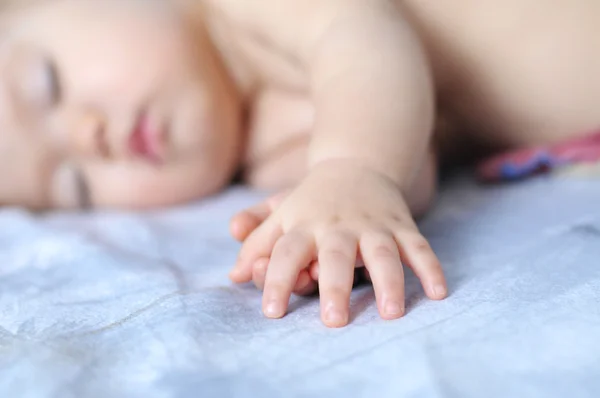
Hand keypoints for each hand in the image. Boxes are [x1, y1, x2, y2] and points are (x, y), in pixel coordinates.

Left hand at [230, 160, 446, 327]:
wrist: (357, 162)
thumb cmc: (313, 199)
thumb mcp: (281, 212)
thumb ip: (257, 241)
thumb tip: (235, 275)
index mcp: (305, 224)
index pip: (286, 252)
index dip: (277, 280)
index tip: (272, 312)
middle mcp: (338, 226)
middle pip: (335, 254)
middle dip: (335, 286)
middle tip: (333, 320)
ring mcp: (374, 225)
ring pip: (382, 253)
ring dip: (389, 281)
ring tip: (390, 312)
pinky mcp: (401, 226)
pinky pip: (419, 247)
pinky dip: (431, 267)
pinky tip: (439, 292)